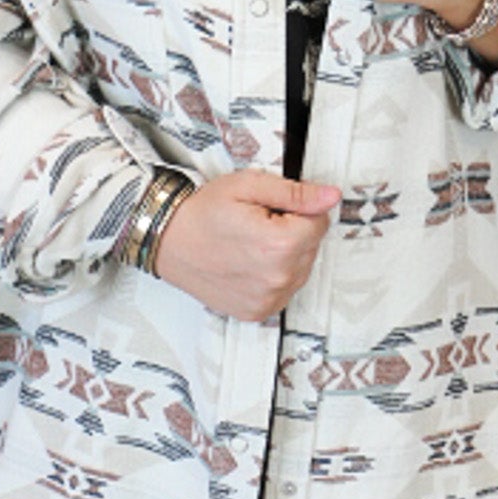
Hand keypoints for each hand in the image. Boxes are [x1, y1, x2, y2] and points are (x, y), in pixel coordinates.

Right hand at [154, 169, 340, 323]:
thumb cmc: (202, 213)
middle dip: (293, 231)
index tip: (273, 208)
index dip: (298, 209)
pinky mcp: (258, 312)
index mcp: (279, 244)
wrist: (167, 242)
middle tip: (258, 223)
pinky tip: (249, 263)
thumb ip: (295, 193)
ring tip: (251, 244)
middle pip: (312, 247)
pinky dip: (273, 275)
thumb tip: (330, 196)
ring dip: (285, 255)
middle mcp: (277, 277)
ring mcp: (268, 299)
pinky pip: (284, 290)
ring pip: (300, 269)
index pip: (320, 221)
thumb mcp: (249, 186)